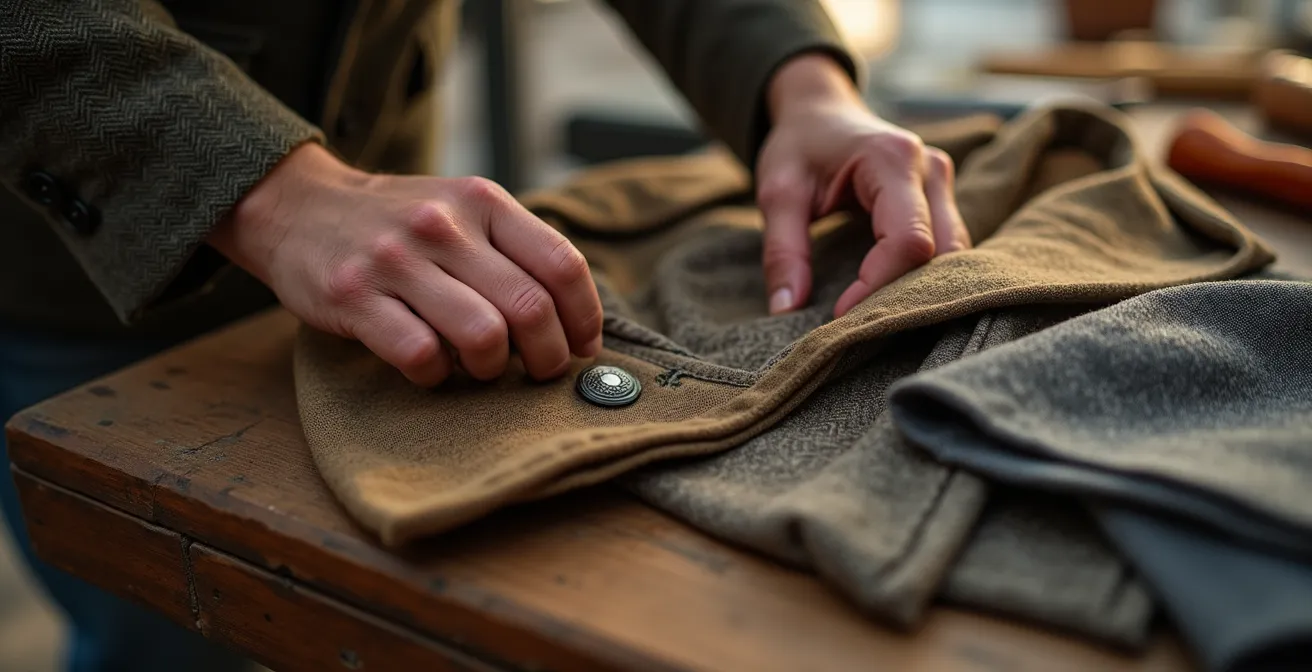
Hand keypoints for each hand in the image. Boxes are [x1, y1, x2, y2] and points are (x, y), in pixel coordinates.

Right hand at [209, 143, 602, 386]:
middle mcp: (444, 225)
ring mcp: (397, 261)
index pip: (562, 265)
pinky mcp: (355, 298)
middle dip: (547, 356)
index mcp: (483, 201)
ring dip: (492, 369)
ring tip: (482, 368)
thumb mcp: (462, 209)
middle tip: (539, 371)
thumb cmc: (399, 222)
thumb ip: (515, 250)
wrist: (299, 207)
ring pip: (483, 336)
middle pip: (529, 308)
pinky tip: (432, 367)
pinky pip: (421, 355)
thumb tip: (575, 322)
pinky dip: (436, 375)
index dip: (584, 317)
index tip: (582, 347)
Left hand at [756, 54, 969, 317]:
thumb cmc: (798, 146)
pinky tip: (891, 296)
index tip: (840, 316)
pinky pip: (947, 246)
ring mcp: (942, 181)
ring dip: (920, 288)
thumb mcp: (777, 193)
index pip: (908, 241)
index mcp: (892, 159)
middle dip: (905, 293)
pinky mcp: (941, 197)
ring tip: (876, 314)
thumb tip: (786, 310)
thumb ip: (782, 251)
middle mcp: (930, 169)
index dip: (878, 286)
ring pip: (953, 253)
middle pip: (942, 251)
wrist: (819, 111)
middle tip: (861, 325)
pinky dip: (924, 276)